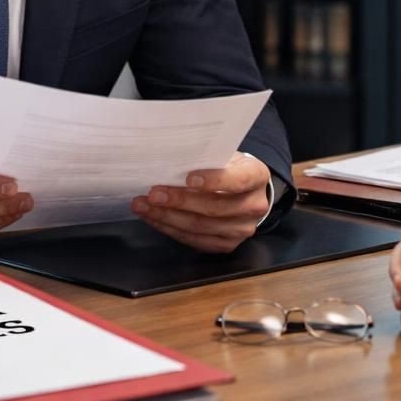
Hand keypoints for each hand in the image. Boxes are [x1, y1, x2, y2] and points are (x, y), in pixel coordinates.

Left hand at [132, 153, 270, 253]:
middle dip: (180, 201)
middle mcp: (254, 206)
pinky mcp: (227, 245)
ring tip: (144, 206)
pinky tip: (154, 219)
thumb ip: (205, 158)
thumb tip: (170, 160)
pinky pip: (195, 240)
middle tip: (153, 195)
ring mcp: (242, 229)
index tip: (187, 178)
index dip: (213, 180)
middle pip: (215, 208)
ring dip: (167, 217)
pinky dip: (171, 229)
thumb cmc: (227, 167)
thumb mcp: (223, 155)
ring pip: (201, 227)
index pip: (238, 180)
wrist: (243, 191)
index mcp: (257, 176)